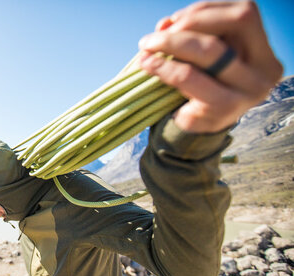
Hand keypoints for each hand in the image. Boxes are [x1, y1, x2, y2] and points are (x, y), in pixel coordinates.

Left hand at [138, 1, 282, 132]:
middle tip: (152, 38)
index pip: (243, 15)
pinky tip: (148, 66)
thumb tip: (165, 25)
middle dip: (183, 29)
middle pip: (227, 31)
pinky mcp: (221, 112)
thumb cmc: (202, 83)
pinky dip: (165, 68)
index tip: (172, 21)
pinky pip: (189, 79)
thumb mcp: (204, 55)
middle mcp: (263, 73)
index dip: (204, 12)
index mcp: (264, 54)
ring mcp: (246, 94)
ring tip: (146, 50)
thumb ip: (192, 33)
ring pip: (210, 53)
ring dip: (171, 46)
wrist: (196, 127)